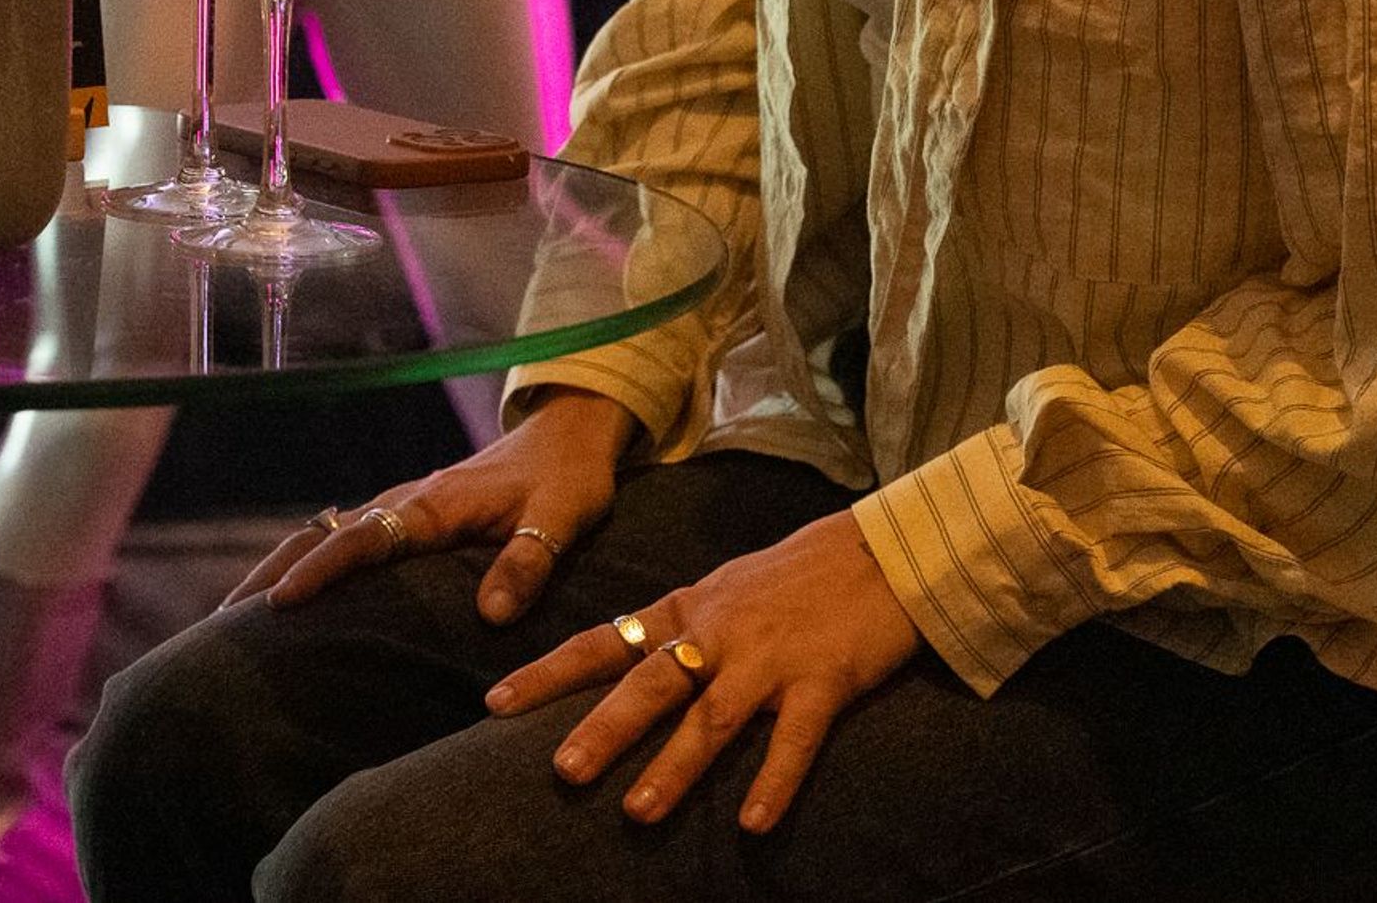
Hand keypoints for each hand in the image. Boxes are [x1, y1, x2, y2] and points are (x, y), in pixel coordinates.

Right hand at [226, 385, 632, 622]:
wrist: (568, 434)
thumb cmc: (568, 479)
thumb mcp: (562, 518)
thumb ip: (529, 561)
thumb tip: (491, 614)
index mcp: (435, 504)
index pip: (363, 540)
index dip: (320, 572)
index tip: (278, 604)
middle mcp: (406, 501)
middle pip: (323, 535)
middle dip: (273, 574)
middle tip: (223, 620)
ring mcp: (402, 506)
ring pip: (325, 533)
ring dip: (281, 568)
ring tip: (234, 614)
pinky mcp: (408, 515)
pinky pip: (345, 537)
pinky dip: (308, 561)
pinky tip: (288, 591)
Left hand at [486, 505, 923, 834]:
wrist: (881, 551)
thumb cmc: (793, 577)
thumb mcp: (719, 592)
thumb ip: (673, 629)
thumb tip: (620, 658)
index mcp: (685, 611)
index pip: (603, 642)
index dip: (549, 674)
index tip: (496, 703)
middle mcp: (718, 634)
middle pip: (650, 685)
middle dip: (604, 729)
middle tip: (561, 773)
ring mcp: (769, 659)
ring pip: (712, 719)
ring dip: (674, 768)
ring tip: (637, 813)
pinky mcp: (824, 681)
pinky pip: (794, 739)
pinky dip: (773, 781)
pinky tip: (750, 824)